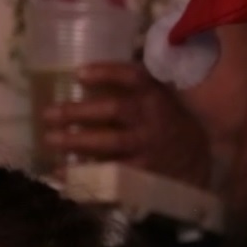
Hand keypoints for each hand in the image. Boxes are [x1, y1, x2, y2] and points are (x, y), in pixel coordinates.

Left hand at [41, 61, 212, 185]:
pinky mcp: (143, 173)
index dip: (107, 73)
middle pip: (115, 109)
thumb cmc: (171, 127)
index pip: (134, 78)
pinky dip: (83, 173)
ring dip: (77, 141)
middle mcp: (153, 120)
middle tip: (48, 113)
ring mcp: (148, 147)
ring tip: (50, 139)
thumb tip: (88, 75)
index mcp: (158, 97)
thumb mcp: (163, 102)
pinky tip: (62, 173)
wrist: (198, 165)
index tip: (79, 73)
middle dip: (79, 111)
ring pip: (110, 142)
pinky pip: (109, 172)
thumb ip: (137, 90)